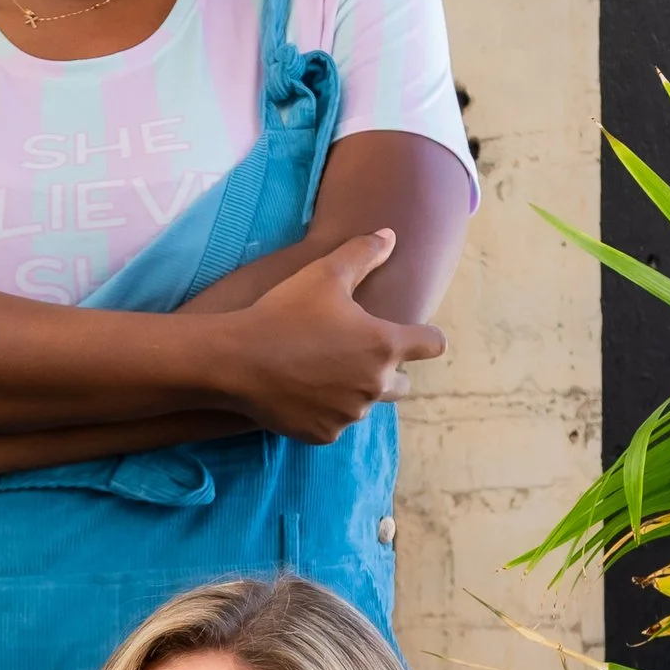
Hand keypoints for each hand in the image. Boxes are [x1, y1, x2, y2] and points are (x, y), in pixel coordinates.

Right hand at [208, 230, 443, 443]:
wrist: (237, 360)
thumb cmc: (284, 312)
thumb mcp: (324, 273)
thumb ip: (363, 254)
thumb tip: (390, 235)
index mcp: (384, 345)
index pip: (432, 344)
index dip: (427, 337)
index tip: (418, 335)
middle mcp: (375, 384)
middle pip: (403, 384)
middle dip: (387, 370)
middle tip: (354, 354)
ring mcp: (350, 414)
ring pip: (364, 404)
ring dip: (352, 391)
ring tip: (319, 371)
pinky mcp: (325, 433)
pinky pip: (334, 423)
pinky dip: (324, 411)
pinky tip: (300, 391)